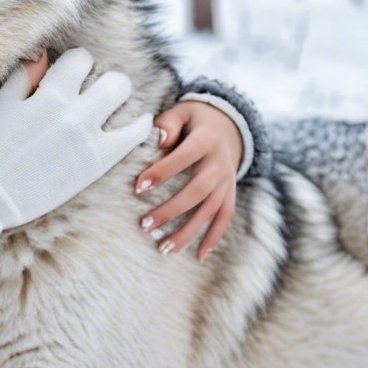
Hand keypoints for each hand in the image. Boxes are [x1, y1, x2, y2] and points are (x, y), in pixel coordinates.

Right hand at [0, 48, 153, 229]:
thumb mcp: (0, 106)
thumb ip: (25, 76)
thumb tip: (44, 52)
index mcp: (47, 95)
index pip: (80, 59)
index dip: (77, 65)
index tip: (72, 77)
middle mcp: (72, 112)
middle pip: (113, 80)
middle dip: (107, 81)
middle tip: (97, 93)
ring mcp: (87, 138)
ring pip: (124, 100)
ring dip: (121, 99)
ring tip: (114, 107)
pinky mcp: (97, 163)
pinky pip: (134, 135)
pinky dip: (140, 125)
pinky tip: (138, 123)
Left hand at [134, 101, 242, 261]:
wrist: (227, 125)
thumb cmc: (193, 120)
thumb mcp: (182, 111)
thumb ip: (168, 123)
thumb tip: (158, 139)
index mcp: (206, 140)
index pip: (184, 157)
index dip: (162, 172)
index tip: (137, 188)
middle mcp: (221, 163)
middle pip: (198, 191)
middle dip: (171, 210)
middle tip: (144, 224)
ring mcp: (228, 181)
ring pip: (211, 210)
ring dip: (188, 232)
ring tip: (163, 248)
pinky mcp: (230, 193)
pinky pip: (225, 218)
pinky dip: (214, 238)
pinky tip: (198, 256)